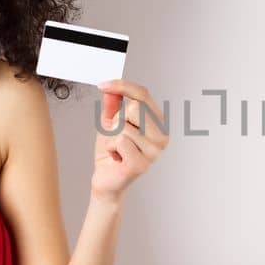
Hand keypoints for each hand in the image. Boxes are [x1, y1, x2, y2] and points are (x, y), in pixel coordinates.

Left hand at [91, 79, 168, 201]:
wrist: (106, 180)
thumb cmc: (111, 152)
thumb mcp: (110, 122)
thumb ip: (112, 104)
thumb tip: (111, 87)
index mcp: (159, 124)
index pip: (143, 94)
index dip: (122, 86)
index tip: (103, 84)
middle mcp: (162, 137)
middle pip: (134, 108)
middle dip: (116, 120)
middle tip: (116, 135)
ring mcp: (154, 152)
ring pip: (123, 126)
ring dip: (111, 137)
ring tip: (116, 149)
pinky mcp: (141, 164)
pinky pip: (119, 142)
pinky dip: (110, 148)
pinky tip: (116, 158)